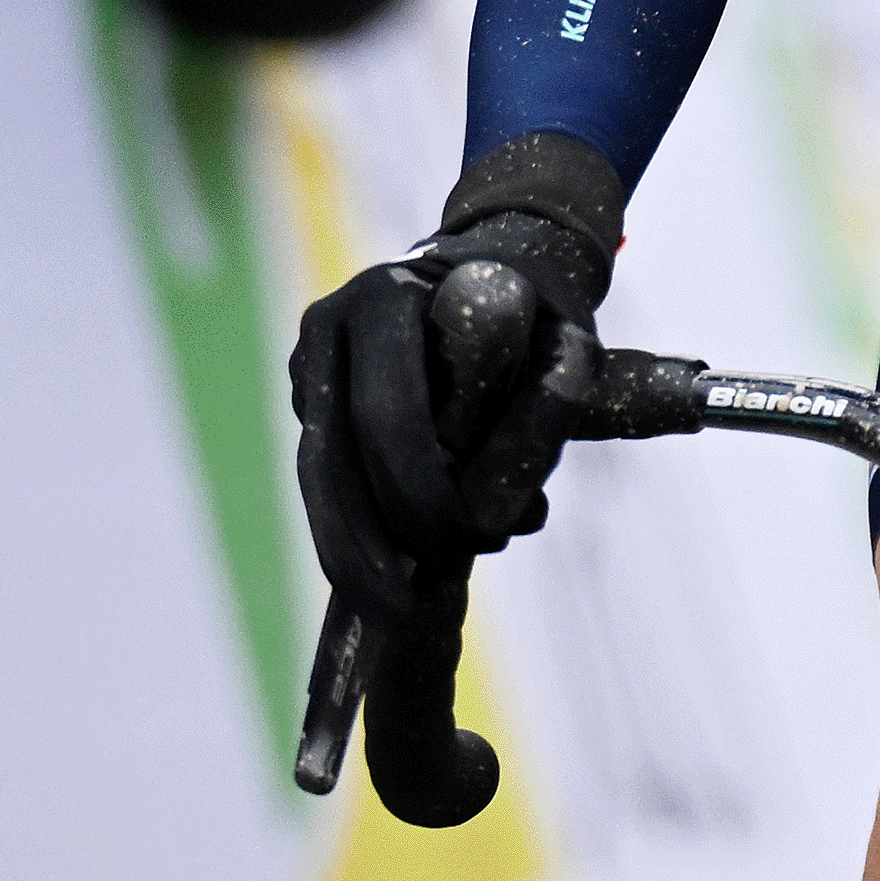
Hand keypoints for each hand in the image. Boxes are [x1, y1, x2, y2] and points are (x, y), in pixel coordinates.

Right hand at [291, 221, 603, 622]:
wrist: (502, 268)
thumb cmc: (540, 312)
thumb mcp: (567, 347)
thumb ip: (546, 415)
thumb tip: (500, 513)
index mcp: (388, 296)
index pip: (386, 410)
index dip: (415, 488)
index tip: (459, 543)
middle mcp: (331, 324)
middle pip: (331, 456)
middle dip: (364, 544)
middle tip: (400, 611)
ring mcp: (312, 361)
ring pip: (316, 475)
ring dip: (354, 548)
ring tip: (393, 609)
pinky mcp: (314, 398)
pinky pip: (327, 475)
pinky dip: (358, 527)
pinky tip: (396, 571)